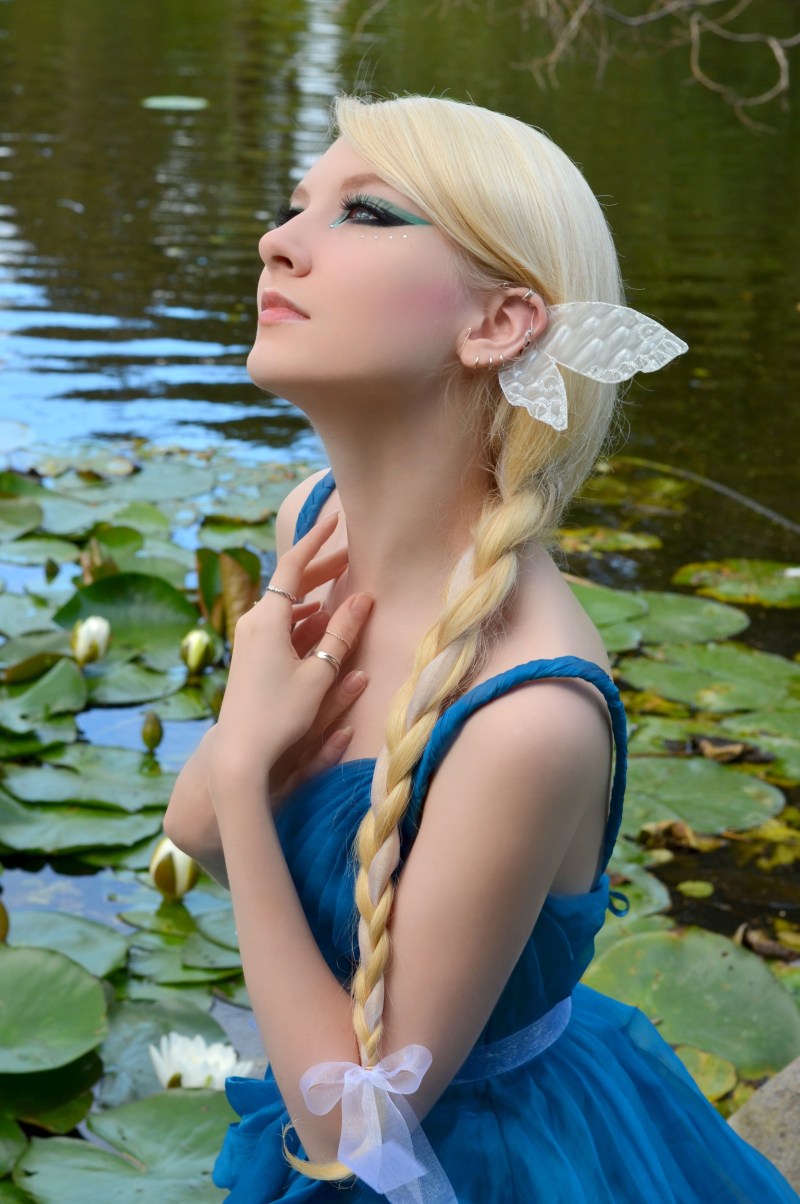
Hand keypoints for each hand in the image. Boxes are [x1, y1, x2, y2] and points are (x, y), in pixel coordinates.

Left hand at [209, 514, 372, 802]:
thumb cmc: (281, 714)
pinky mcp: (250, 657)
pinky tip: (318, 618)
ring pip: (285, 604)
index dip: (316, 541)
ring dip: (313, 593)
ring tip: (340, 583)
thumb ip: (343, 632)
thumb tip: (364, 597)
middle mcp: (253, 622)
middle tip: (350, 555)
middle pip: (289, 583)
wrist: (239, 752)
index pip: (293, 565)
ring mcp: (248, 640)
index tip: (334, 520)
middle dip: (320, 567)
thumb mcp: (320, 673)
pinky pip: (279, 624)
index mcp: (267, 618)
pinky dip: (301, 616)